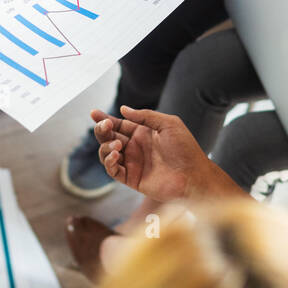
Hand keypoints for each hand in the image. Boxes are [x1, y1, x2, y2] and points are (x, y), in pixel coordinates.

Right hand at [90, 106, 222, 203]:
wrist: (194, 176)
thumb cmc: (185, 149)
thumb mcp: (168, 124)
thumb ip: (145, 116)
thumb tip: (123, 109)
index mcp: (143, 133)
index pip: (118, 124)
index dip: (104, 119)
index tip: (94, 113)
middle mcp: (135, 147)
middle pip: (108, 137)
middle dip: (102, 130)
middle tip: (105, 126)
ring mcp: (132, 163)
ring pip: (106, 153)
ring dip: (105, 146)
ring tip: (116, 144)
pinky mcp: (131, 178)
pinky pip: (113, 170)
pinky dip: (109, 162)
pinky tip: (115, 155)